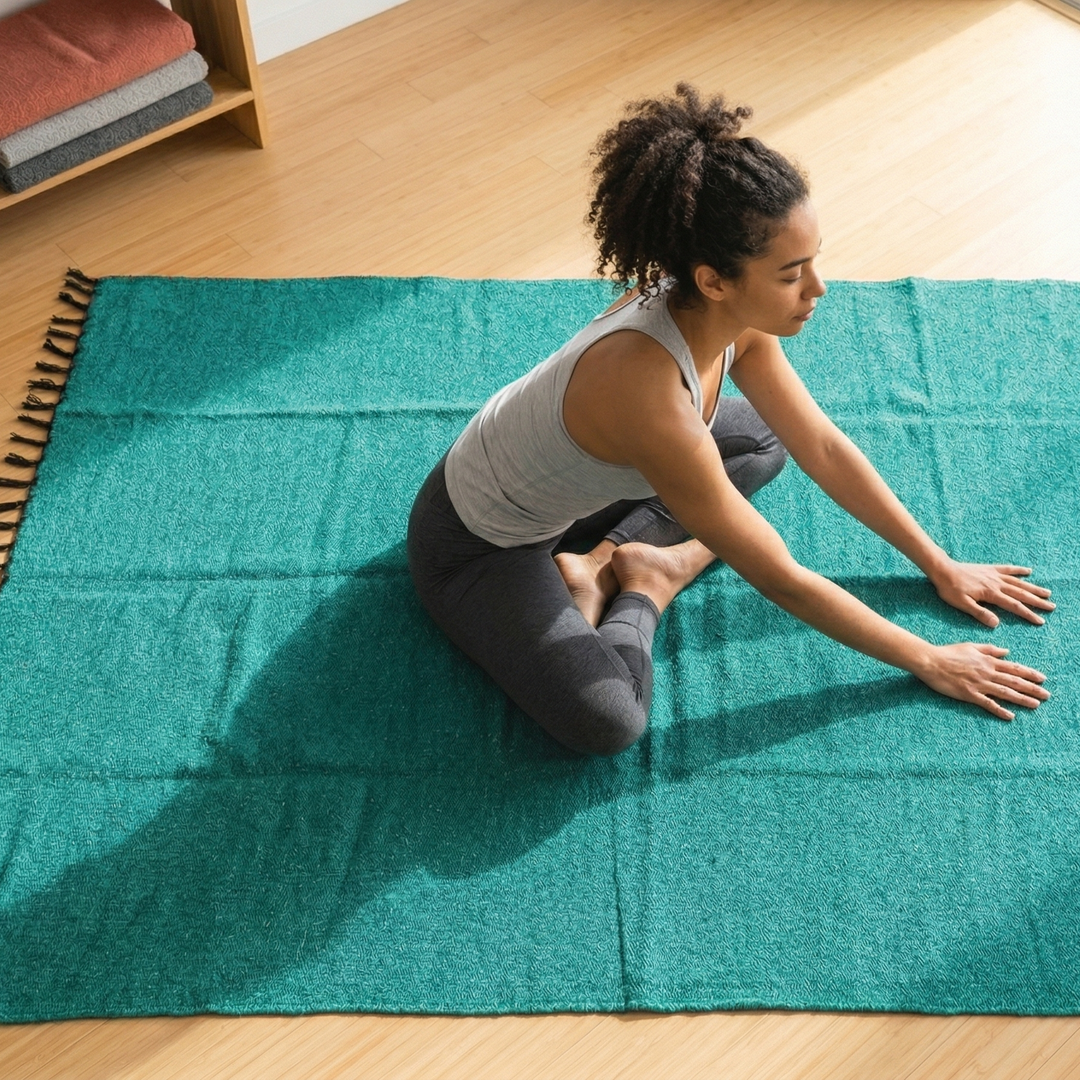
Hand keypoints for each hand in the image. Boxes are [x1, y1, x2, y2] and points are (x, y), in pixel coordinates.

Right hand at [916, 643, 1049, 720]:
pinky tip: (1010, 716)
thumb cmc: (948, 652)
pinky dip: (1000, 710)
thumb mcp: (971, 646)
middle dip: (1032, 689)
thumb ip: (990, 649)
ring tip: (1036, 705)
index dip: (1029, 673)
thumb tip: (1007, 651)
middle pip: (1014, 681)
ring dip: (1022, 699)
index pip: (1014, 668)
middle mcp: (987, 672)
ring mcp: (979, 684)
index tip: (1042, 679)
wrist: (931, 661)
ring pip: (1005, 692)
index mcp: (988, 661)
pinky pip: (988, 703)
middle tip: (1047, 695)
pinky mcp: (969, 694)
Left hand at [931, 560, 1054, 627]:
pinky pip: (1007, 569)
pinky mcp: (989, 569)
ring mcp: (994, 575)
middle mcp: (996, 583)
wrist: (942, 570)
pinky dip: (1019, 570)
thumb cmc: (950, 589)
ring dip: (1033, 587)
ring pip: (1018, 582)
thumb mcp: (963, 604)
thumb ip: (980, 613)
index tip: (1040, 620)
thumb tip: (996, 624)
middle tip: (1051, 606)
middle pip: (1021, 593)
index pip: (1014, 606)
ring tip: (1047, 592)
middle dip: (1037, 601)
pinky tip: (1028, 571)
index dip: (1028, 614)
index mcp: (991, 594)